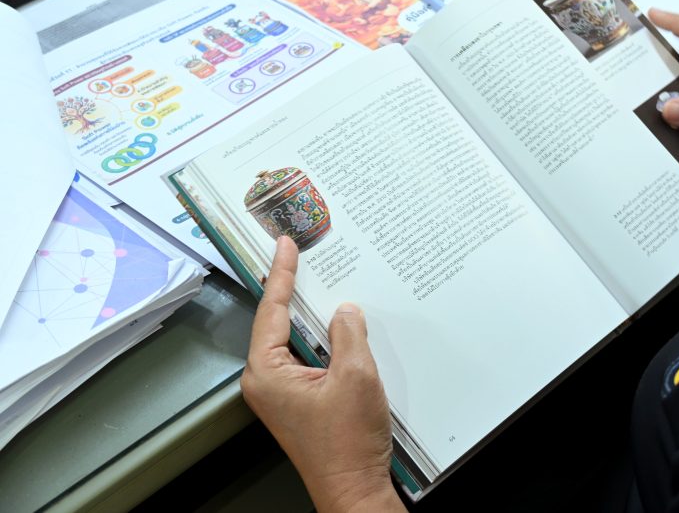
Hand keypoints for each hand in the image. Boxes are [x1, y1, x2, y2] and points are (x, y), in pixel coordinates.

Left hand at [240, 237, 403, 512]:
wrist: (354, 488)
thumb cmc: (347, 445)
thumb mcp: (356, 376)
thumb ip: (348, 334)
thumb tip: (344, 310)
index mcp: (267, 373)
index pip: (271, 310)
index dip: (281, 273)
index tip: (284, 246)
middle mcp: (266, 381)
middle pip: (277, 321)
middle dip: (291, 288)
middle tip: (297, 253)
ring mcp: (281, 392)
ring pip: (293, 339)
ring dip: (310, 315)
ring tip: (320, 281)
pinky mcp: (299, 399)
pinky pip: (306, 356)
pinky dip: (321, 338)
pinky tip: (339, 325)